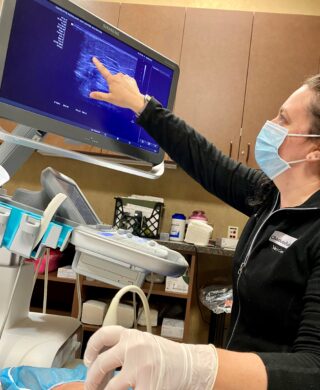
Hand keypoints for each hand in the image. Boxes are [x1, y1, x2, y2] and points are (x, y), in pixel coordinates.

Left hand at [84, 325, 217, 389]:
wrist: (190, 365)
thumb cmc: (166, 356)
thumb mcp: (144, 344)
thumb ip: (125, 349)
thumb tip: (101, 366)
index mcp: (132, 336)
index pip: (103, 335)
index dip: (91, 348)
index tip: (87, 360)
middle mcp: (133, 348)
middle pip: (100, 364)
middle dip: (91, 380)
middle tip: (90, 387)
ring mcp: (139, 368)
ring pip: (110, 388)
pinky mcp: (147, 386)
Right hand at [90, 57, 144, 113]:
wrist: (136, 101)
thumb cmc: (122, 100)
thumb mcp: (109, 99)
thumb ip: (100, 96)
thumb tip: (90, 94)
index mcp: (111, 80)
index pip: (103, 70)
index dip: (98, 64)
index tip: (94, 58)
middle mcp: (118, 76)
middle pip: (113, 78)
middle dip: (113, 83)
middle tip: (117, 93)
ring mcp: (126, 77)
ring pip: (120, 79)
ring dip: (120, 83)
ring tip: (123, 93)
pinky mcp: (131, 79)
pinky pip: (127, 80)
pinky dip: (126, 84)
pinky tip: (128, 90)